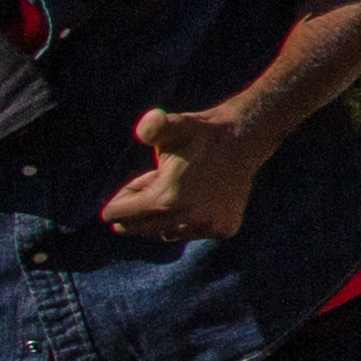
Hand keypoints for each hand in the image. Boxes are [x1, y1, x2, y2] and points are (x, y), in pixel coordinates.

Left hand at [100, 102, 274, 246]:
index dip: (124, 196)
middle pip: (137, 228)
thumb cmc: (199, 133)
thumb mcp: (171, 126)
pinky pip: (189, 234)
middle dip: (140, 208)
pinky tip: (199, 199)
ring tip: (180, 189)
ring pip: (164, 234)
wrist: (243, 139)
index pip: (117, 216)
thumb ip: (152, 127)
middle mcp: (187, 219)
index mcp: (165, 198)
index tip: (147, 178)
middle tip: (162, 181)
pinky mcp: (224, 229)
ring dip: (163, 216)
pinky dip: (187, 220)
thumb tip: (147, 126)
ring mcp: (207, 226)